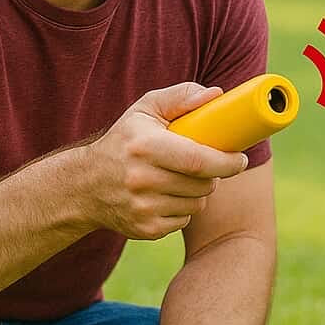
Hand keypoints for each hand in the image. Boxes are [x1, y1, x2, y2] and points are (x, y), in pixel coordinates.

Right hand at [84, 82, 247, 240]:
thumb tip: (216, 95)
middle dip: (214, 175)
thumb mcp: (145, 111)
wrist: (84, 185)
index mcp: (145, 146)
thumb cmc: (124, 142)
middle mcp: (141, 179)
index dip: (227, 162)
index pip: (198, 161)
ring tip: (180, 178)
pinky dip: (183, 209)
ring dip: (198, 192)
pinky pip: (183, 220)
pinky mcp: (144, 229)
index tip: (240, 159)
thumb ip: (180, 97)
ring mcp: (142, 208)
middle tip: (208, 165)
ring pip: (197, 204)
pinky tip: (166, 196)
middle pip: (202, 184)